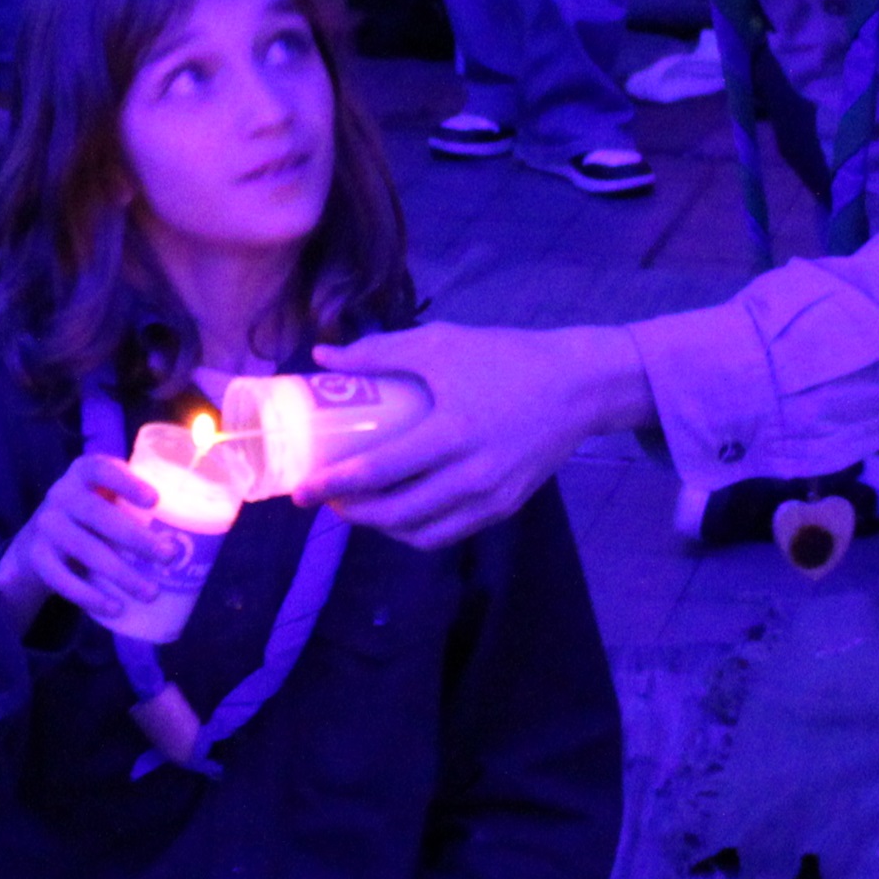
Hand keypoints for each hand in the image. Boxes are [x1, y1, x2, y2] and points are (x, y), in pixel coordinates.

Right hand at [0, 451, 171, 629]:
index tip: (156, 500)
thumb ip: (136, 505)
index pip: (102, 469)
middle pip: (98, 514)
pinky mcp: (38, 558)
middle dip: (136, 538)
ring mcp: (46, 526)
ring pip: (86, 550)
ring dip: (121, 574)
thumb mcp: (107, 499)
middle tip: (169, 556)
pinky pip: (63, 580)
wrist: (38, 540)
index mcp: (83, 472)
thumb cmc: (93, 516)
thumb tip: (199, 532)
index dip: (128, 482)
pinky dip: (91, 596)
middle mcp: (61, 494)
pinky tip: (116, 608)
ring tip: (152, 593)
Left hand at [302, 321, 652, 547]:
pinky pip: (448, 533)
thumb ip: (379, 353)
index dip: (332, 485)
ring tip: (356, 508)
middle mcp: (471, 475)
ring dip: (380, 527)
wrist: (578, 386)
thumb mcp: (441, 345)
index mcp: (451, 432)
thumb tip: (323, 358)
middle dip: (350, 511)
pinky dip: (414, 532)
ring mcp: (490, 498)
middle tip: (323, 498)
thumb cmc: (506, 358)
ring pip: (420, 532)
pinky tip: (397, 516)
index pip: (377, 471)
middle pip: (395, 512)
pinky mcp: (504, 508)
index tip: (300, 490)